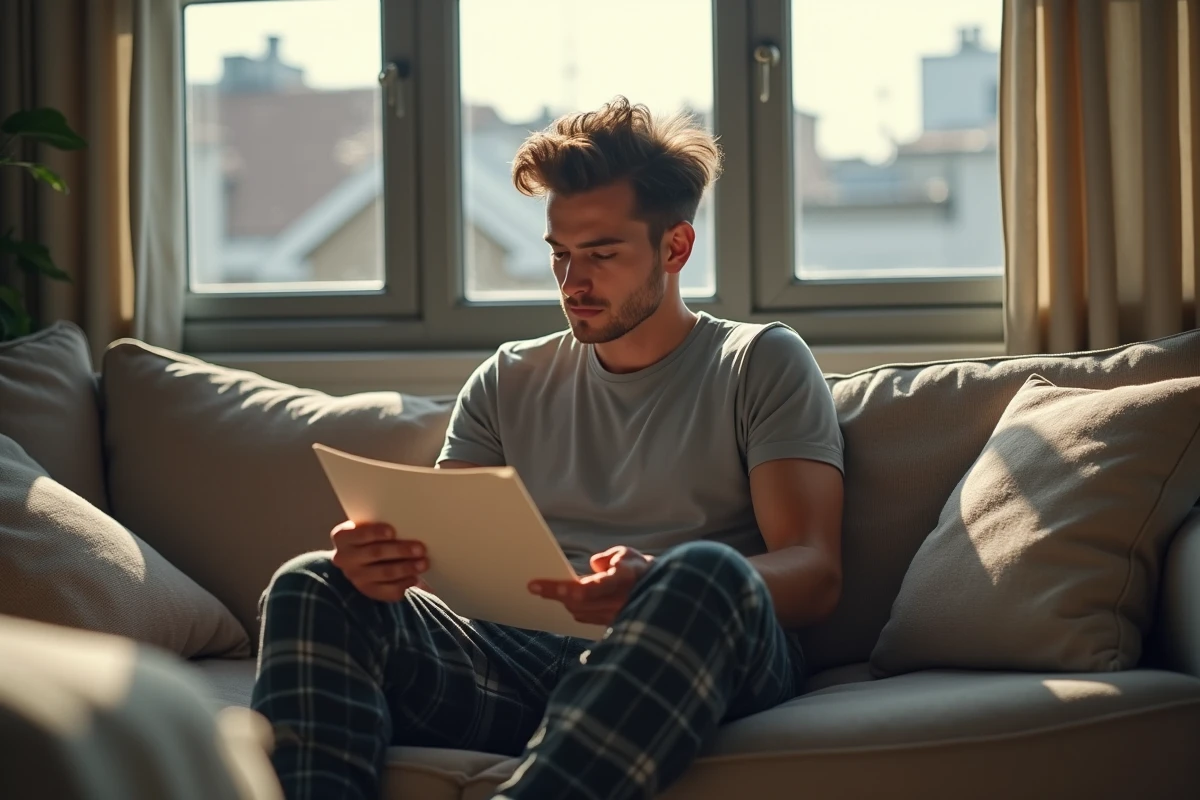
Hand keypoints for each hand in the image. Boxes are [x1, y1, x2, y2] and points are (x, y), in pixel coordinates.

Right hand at [329, 520, 429, 601]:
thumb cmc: (372, 535)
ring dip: (406, 568)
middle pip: (375, 553)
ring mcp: (356, 577)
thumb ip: (381, 523)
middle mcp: (344, 558)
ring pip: (384, 573)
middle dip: (400, 551)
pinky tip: (415, 578)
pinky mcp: (368, 591)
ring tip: (423, 563)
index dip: (375, 533)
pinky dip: (404, 584)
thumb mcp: (369, 525)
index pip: (358, 534)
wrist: (361, 558)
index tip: (392, 532)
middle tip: (421, 549)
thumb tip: (409, 524)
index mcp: (342, 537)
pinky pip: (388, 591)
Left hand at [529, 546, 652, 626]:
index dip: (558, 589)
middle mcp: (619, 602)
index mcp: (623, 580)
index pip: (584, 589)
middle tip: (533, 587)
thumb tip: (594, 565)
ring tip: (546, 591)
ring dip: (564, 603)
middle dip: (554, 595)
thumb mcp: (627, 555)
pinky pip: (586, 619)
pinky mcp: (613, 626)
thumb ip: (608, 558)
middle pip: (576, 604)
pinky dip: (575, 609)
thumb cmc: (642, 570)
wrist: (668, 591)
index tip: (535, 585)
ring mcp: (616, 618)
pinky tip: (565, 601)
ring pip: (579, 613)